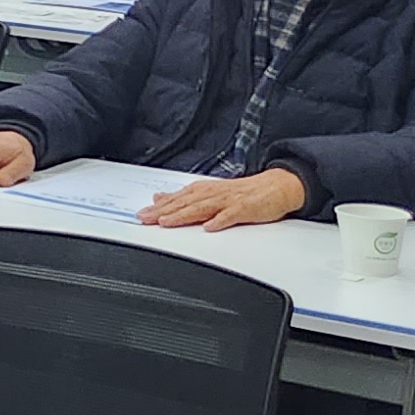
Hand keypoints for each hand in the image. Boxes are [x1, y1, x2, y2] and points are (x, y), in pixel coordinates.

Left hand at [139, 168, 309, 230]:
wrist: (274, 187)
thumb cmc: (242, 193)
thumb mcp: (210, 193)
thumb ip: (185, 198)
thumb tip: (159, 198)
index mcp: (203, 190)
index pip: (176, 199)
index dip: (158, 207)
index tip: (140, 215)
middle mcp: (212, 194)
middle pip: (184, 203)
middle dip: (163, 211)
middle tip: (145, 218)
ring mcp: (228, 201)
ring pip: (202, 208)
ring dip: (184, 214)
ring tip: (167, 222)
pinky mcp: (244, 209)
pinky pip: (231, 215)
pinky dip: (220, 221)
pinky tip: (209, 227)